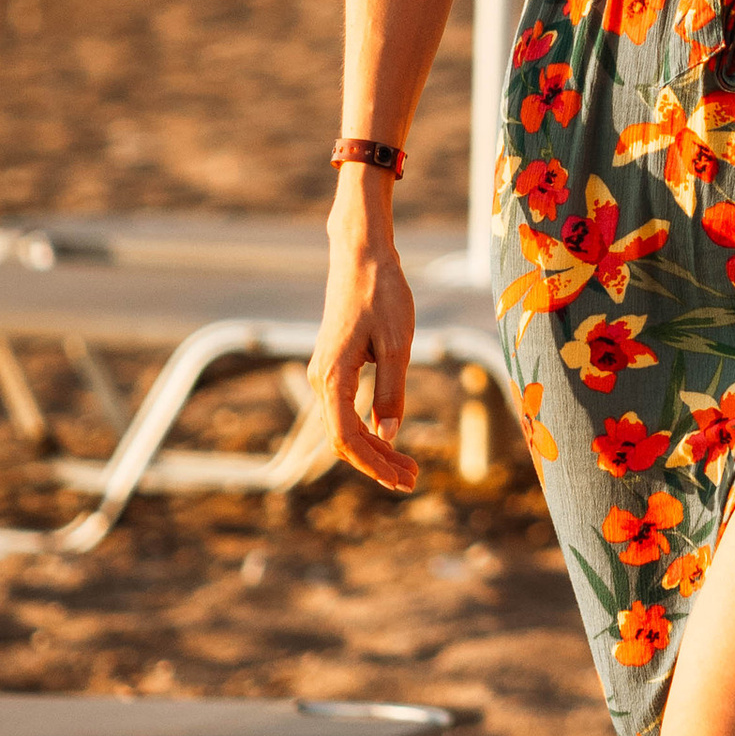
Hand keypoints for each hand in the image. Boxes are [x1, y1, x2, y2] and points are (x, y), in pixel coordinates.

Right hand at [307, 211, 422, 493]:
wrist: (362, 256)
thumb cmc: (382, 294)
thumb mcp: (399, 344)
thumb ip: (392, 391)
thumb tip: (390, 433)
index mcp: (333, 377)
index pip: (347, 438)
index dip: (374, 464)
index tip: (403, 479)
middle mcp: (321, 380)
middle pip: (344, 439)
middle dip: (377, 463)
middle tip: (413, 479)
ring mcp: (325, 374)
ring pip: (345, 426)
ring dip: (374, 449)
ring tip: (408, 467)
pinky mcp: (334, 366)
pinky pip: (346, 410)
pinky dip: (368, 429)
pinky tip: (390, 439)